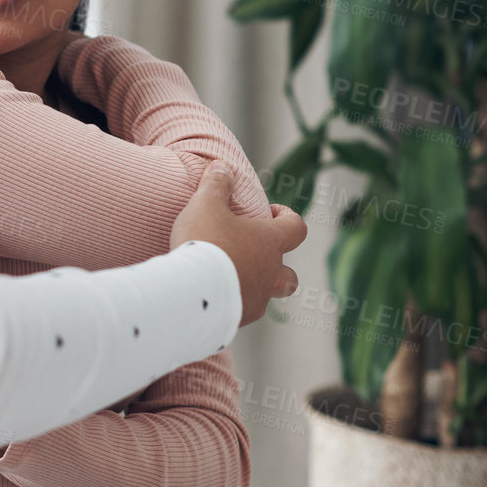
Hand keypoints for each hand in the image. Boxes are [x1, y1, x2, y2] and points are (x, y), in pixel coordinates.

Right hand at [170, 164, 306, 326]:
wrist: (190, 289)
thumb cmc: (204, 242)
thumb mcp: (205, 203)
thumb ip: (216, 184)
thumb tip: (222, 166)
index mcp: (270, 243)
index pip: (296, 227)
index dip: (288, 217)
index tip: (272, 212)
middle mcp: (270, 275)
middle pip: (290, 276)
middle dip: (279, 267)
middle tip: (254, 256)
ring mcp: (255, 300)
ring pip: (265, 297)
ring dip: (254, 288)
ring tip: (228, 279)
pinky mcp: (237, 320)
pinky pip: (239, 313)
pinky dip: (230, 305)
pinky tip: (209, 298)